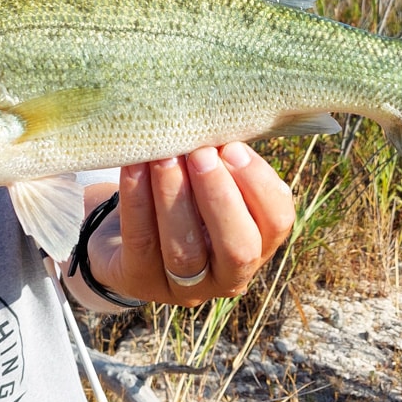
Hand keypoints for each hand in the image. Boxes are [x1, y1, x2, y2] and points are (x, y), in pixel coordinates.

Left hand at [89, 142, 294, 306]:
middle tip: (201, 153)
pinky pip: (141, 241)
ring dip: (176, 196)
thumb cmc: (181, 198)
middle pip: (238, 248)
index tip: (232, 147)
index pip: (278, 222)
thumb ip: (224, 160)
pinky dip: (138, 200)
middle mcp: (227, 276)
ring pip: (186, 249)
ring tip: (165, 155)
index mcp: (257, 245)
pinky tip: (135, 166)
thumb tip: (225, 113)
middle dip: (220, 197)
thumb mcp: (209, 183)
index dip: (258, 185)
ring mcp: (183, 288)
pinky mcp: (140, 281)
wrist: (124, 240)